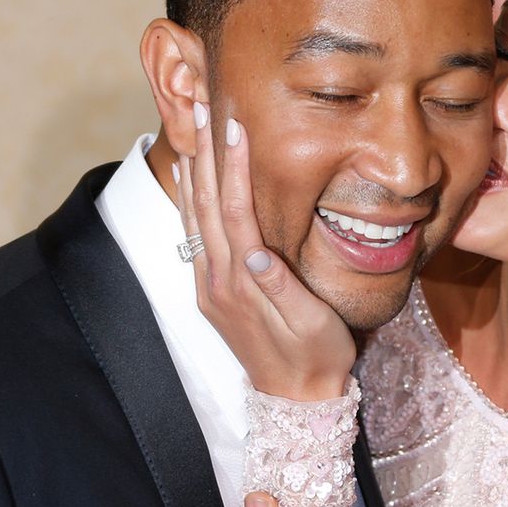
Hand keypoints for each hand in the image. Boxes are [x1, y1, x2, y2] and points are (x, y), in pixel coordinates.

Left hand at [176, 102, 355, 399]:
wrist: (295, 400)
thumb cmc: (318, 356)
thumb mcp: (313, 325)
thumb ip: (281, 288)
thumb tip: (257, 252)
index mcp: (246, 282)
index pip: (236, 211)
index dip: (234, 167)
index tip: (235, 125)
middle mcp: (220, 280)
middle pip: (206, 204)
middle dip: (204, 152)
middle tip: (202, 107)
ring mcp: (210, 286)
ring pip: (195, 215)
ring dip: (193, 168)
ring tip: (192, 127)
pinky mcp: (211, 291)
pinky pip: (194, 234)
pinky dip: (189, 198)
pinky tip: (191, 176)